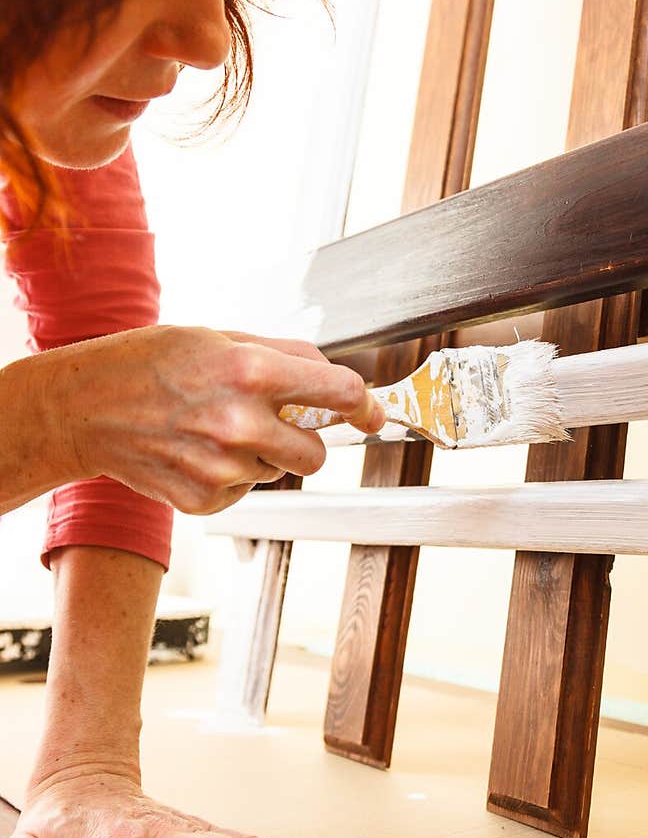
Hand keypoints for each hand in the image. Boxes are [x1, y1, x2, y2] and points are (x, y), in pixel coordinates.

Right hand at [47, 325, 383, 512]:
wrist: (85, 408)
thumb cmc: (150, 363)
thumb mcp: (218, 337)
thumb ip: (281, 355)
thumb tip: (332, 376)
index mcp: (250, 371)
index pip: (338, 393)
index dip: (364, 406)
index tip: (371, 414)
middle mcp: (240, 424)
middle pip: (316, 455)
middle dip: (305, 441)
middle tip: (275, 424)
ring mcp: (222, 468)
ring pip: (277, 473)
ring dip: (261, 455)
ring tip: (214, 429)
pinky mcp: (204, 500)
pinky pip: (244, 490)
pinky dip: (229, 475)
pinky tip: (194, 450)